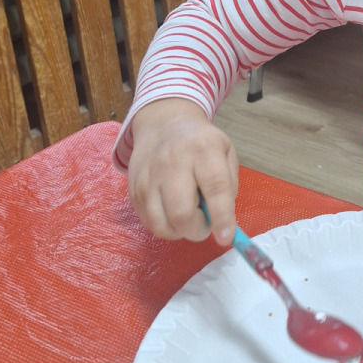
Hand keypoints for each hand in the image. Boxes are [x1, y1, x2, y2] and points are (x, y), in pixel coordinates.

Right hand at [127, 99, 238, 245]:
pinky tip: (172, 212)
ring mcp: (149, 176)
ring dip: (180, 232)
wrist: (163, 124)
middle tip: (205, 224)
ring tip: (188, 217)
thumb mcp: (225, 152)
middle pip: (181, 213)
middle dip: (197, 230)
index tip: (226, 238)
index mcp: (204, 150)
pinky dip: (165, 226)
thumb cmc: (201, 142)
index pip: (215, 188)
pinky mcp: (134, 189)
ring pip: (161, 224)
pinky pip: (149, 223)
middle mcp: (173, 162)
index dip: (222, 217)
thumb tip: (222, 220)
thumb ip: (228, 184)